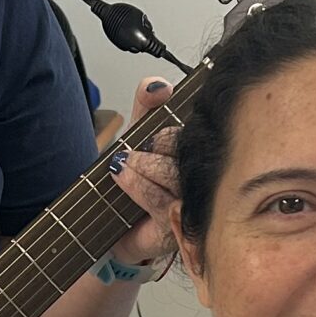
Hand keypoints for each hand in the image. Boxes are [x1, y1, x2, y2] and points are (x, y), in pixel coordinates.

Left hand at [108, 77, 181, 270]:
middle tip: (137, 145)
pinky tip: (123, 177)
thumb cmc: (134, 180)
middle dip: (161, 141)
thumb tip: (158, 86)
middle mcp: (201, 178)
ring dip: (146, 165)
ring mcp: (191, 205)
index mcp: (197, 151)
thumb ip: (147, 106)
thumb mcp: (137, 134)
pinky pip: (162, 203)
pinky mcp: (176, 230)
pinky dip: (140, 186)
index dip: (176, 114)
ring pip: (177, 176)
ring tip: (123, 162)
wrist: (114, 227)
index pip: (199, 124)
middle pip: (191, 150)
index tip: (154, 108)